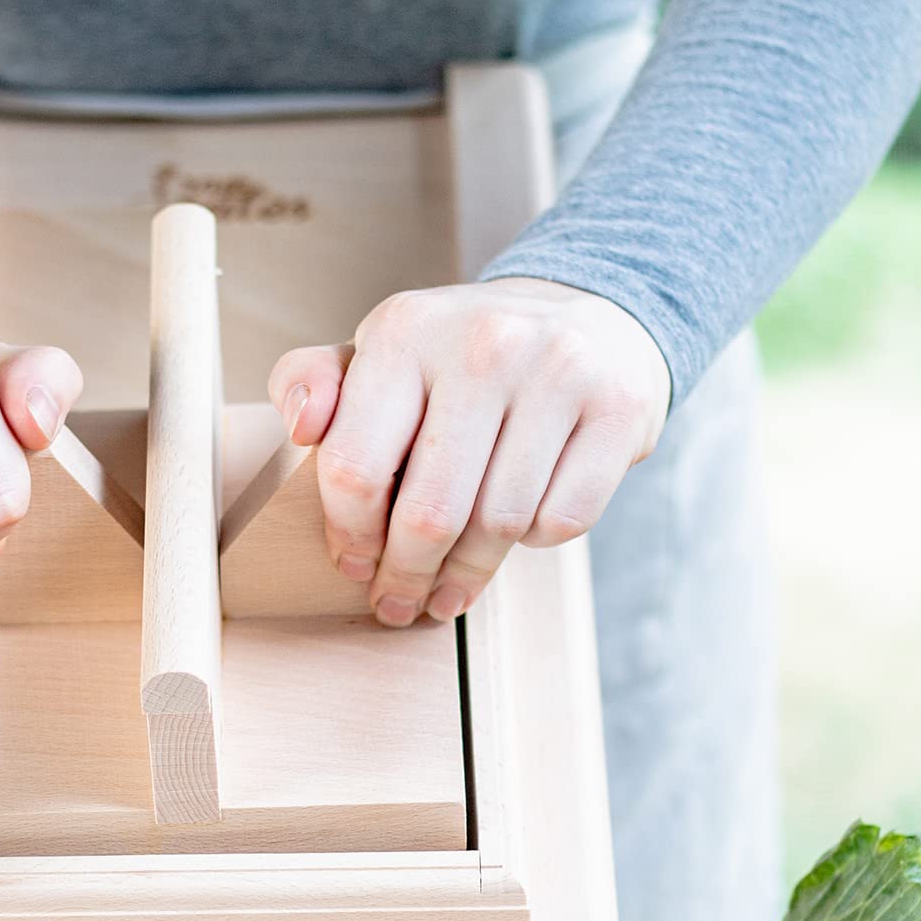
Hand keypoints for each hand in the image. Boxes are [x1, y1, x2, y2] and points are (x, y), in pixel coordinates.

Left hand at [267, 278, 669, 625]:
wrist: (588, 316)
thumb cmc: (461, 357)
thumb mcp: (381, 354)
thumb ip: (313, 382)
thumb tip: (301, 427)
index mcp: (406, 330)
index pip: (356, 467)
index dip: (349, 536)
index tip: (354, 566)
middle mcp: (484, 344)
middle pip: (430, 513)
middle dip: (407, 576)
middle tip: (400, 604)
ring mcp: (559, 372)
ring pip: (499, 526)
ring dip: (469, 573)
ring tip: (451, 589)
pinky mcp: (618, 408)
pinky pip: (562, 521)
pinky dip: (535, 541)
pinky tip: (519, 528)